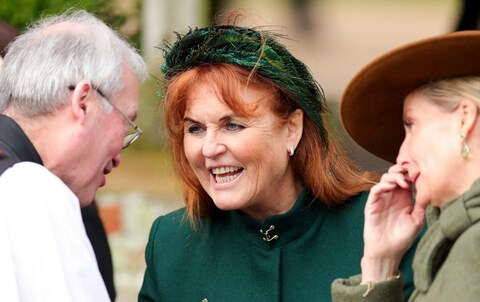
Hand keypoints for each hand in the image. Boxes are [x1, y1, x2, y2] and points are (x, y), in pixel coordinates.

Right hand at [361, 164, 425, 281]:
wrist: (388, 251)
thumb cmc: (402, 238)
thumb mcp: (417, 220)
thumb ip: (421, 205)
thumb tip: (428, 189)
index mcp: (404, 198)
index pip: (407, 178)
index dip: (412, 173)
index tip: (420, 173)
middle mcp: (392, 196)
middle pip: (395, 174)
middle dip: (402, 170)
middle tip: (410, 174)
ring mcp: (382, 199)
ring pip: (384, 179)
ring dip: (393, 176)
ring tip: (402, 182)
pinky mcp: (372, 204)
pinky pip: (375, 190)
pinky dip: (382, 185)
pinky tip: (390, 187)